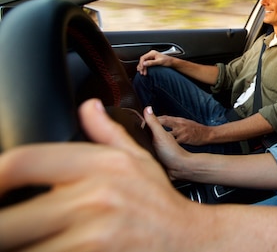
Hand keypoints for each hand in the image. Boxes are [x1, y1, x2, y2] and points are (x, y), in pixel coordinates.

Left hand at [0, 99, 202, 251]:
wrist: (190, 241)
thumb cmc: (160, 204)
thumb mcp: (138, 159)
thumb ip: (107, 132)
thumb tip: (87, 106)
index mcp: (100, 165)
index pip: (22, 163)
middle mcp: (94, 197)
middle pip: (8, 221)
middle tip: (2, 230)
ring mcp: (94, 235)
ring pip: (24, 249)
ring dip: (16, 248)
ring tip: (18, 243)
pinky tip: (40, 249)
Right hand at [136, 50, 172, 75]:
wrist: (172, 62)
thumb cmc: (167, 61)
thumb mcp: (159, 62)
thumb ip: (152, 62)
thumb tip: (144, 63)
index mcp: (152, 53)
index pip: (143, 58)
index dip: (141, 63)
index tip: (141, 68)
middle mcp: (151, 55)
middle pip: (143, 60)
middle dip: (142, 67)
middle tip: (142, 72)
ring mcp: (151, 58)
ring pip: (144, 63)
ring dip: (143, 68)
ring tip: (143, 73)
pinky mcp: (152, 61)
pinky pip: (146, 64)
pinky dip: (144, 68)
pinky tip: (144, 71)